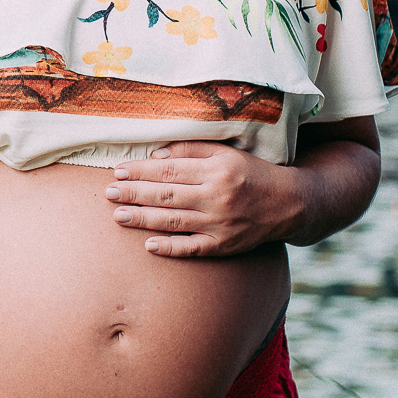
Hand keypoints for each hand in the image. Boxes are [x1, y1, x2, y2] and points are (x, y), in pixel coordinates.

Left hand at [105, 141, 299, 257]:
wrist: (289, 204)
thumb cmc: (251, 172)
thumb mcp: (225, 152)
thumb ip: (191, 149)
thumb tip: (156, 155)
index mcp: (217, 170)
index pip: (169, 170)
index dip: (141, 171)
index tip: (118, 170)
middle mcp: (217, 197)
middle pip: (166, 195)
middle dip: (134, 194)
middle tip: (108, 193)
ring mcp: (220, 224)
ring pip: (174, 221)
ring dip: (143, 219)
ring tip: (117, 216)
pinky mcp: (224, 246)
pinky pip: (192, 249)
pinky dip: (170, 248)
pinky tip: (148, 246)